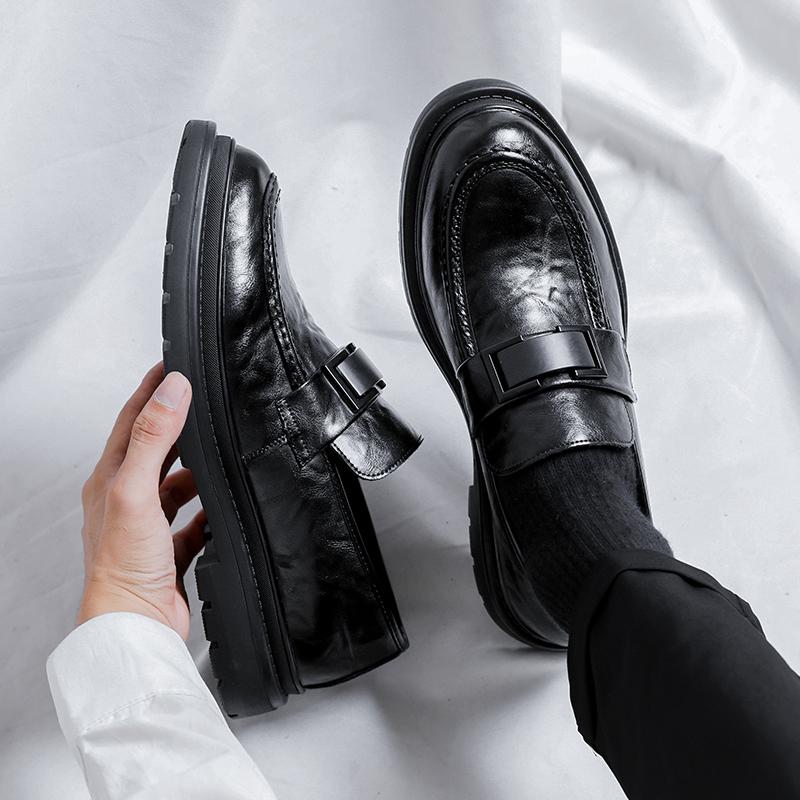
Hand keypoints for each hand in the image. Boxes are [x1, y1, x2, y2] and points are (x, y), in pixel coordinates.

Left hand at [78, 364, 205, 639]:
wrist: (134, 624)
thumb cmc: (123, 567)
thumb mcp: (136, 490)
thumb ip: (155, 437)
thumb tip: (172, 390)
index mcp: (109, 481)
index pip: (132, 421)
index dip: (152, 390)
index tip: (172, 364)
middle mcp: (125, 501)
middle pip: (156, 450)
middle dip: (179, 425)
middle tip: (202, 401)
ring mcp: (147, 527)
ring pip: (176, 485)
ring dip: (196, 470)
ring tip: (218, 455)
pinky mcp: (168, 550)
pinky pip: (193, 521)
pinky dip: (208, 511)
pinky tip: (221, 508)